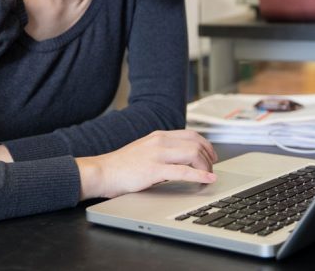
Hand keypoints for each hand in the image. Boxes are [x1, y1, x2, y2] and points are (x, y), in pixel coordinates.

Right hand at [76, 129, 217, 199]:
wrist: (102, 172)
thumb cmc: (122, 166)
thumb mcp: (145, 150)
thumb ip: (162, 150)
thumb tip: (182, 159)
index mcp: (159, 136)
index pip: (191, 134)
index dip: (206, 145)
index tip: (211, 156)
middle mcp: (160, 141)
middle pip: (196, 143)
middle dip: (209, 156)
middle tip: (211, 168)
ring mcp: (157, 155)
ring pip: (193, 154)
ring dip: (206, 166)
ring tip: (208, 176)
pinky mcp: (154, 170)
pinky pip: (183, 172)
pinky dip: (199, 176)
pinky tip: (207, 180)